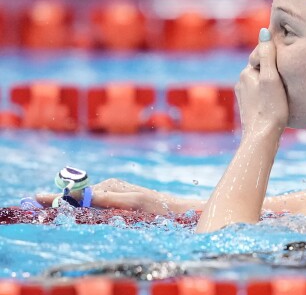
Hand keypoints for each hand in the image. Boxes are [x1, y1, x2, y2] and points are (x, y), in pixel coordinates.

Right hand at [35, 178, 182, 214]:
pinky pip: (96, 203)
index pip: (80, 193)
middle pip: (81, 196)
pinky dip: (84, 205)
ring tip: (54, 202)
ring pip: (88, 200)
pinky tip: (77, 207)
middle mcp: (110, 188)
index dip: (59, 197)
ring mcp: (113, 194)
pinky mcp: (117, 201)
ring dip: (73, 202)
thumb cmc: (156, 207)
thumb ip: (109, 198)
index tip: (39, 197)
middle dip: (61, 199)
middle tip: (39, 200)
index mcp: (111, 186)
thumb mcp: (132, 202)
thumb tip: (86, 196)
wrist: (174, 210)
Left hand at [236, 28, 287, 135]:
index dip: (276, 57)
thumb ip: (268, 55)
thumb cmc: (271, 108)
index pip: (262, 56)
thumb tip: (264, 31)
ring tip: (287, 91)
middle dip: (275, 71)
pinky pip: (261, 95)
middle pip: (263, 69)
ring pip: (262, 83)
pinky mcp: (249, 109)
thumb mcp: (272, 78)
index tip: (289, 61)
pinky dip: (270, 96)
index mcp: (246, 73)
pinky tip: (279, 104)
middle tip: (291, 77)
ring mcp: (244, 97)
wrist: (262, 138)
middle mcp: (241, 83)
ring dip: (273, 84)